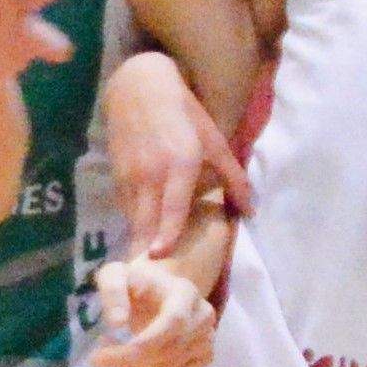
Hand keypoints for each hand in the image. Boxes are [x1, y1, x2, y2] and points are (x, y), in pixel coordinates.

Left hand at [89, 245, 217, 366]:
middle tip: (99, 357)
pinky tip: (138, 359)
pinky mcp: (204, 357)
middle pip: (171, 349)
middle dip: (132, 358)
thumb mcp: (115, 276)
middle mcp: (203, 315)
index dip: (148, 341)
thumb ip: (113, 291)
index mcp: (185, 292)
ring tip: (121, 349)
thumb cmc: (133, 283)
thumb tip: (117, 323)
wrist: (155, 291)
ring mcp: (207, 338)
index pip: (175, 321)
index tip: (117, 351)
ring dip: (137, 366)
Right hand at [94, 51, 249, 258]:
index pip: (171, 207)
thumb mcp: (215, 142)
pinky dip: (134, 221)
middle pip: (145, 221)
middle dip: (144, 250)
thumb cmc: (185, 113)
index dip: (165, 233)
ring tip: (143, 265)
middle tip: (148, 278)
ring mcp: (129, 174)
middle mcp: (151, 172)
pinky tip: (141, 233)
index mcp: (180, 164)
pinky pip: (126, 206)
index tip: (159, 257)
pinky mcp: (116, 174)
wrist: (139, 87)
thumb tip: (250, 213)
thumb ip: (233, 179)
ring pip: (133, 217)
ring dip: (138, 240)